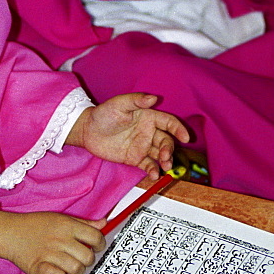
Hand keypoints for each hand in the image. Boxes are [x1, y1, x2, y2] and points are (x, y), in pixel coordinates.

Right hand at [0, 209, 104, 273]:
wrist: (10, 232)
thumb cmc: (35, 225)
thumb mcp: (60, 218)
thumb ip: (83, 223)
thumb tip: (103, 223)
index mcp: (67, 226)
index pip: (95, 237)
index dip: (100, 245)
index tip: (96, 247)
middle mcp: (60, 239)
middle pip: (88, 257)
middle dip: (87, 260)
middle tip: (79, 258)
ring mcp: (49, 253)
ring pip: (76, 269)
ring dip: (75, 270)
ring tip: (68, 266)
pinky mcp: (39, 266)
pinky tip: (56, 270)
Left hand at [67, 93, 188, 179]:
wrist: (87, 131)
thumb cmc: (103, 114)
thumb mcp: (119, 104)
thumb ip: (136, 101)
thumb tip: (154, 98)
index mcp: (149, 117)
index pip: (169, 123)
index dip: (178, 129)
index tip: (185, 137)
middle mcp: (149, 132)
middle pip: (166, 141)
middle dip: (169, 149)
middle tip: (166, 157)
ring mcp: (142, 146)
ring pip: (160, 154)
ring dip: (165, 161)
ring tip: (165, 167)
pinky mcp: (135, 158)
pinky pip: (148, 165)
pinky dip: (153, 170)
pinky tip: (154, 175)